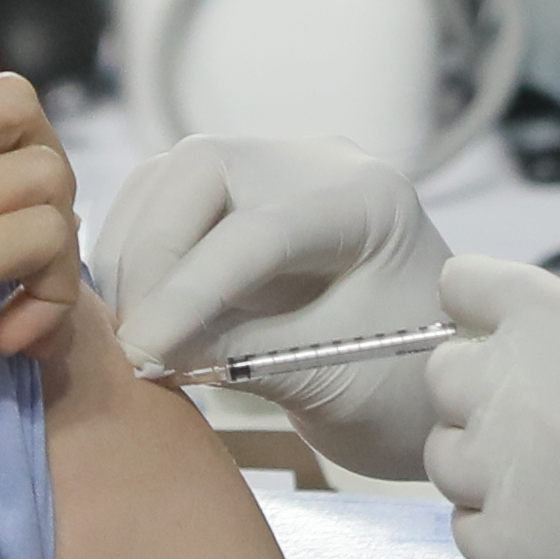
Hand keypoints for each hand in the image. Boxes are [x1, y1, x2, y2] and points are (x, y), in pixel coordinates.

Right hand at [97, 137, 452, 477]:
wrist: (428, 390)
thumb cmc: (401, 392)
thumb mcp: (331, 380)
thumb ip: (240, 355)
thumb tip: (143, 347)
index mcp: (369, 201)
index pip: (260, 230)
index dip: (189, 293)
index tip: (140, 355)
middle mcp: (319, 165)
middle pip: (202, 168)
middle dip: (152, 254)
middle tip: (132, 339)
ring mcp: (276, 172)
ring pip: (170, 179)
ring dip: (135, 254)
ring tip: (131, 334)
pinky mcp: (241, 196)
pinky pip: (164, 202)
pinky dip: (137, 253)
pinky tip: (138, 314)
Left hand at [421, 261, 559, 558]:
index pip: (464, 289)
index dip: (493, 312)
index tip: (527, 337)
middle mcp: (523, 389)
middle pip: (444, 375)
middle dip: (489, 390)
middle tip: (558, 419)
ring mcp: (518, 477)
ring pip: (447, 457)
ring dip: (492, 463)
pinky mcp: (531, 558)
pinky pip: (470, 533)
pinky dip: (504, 531)